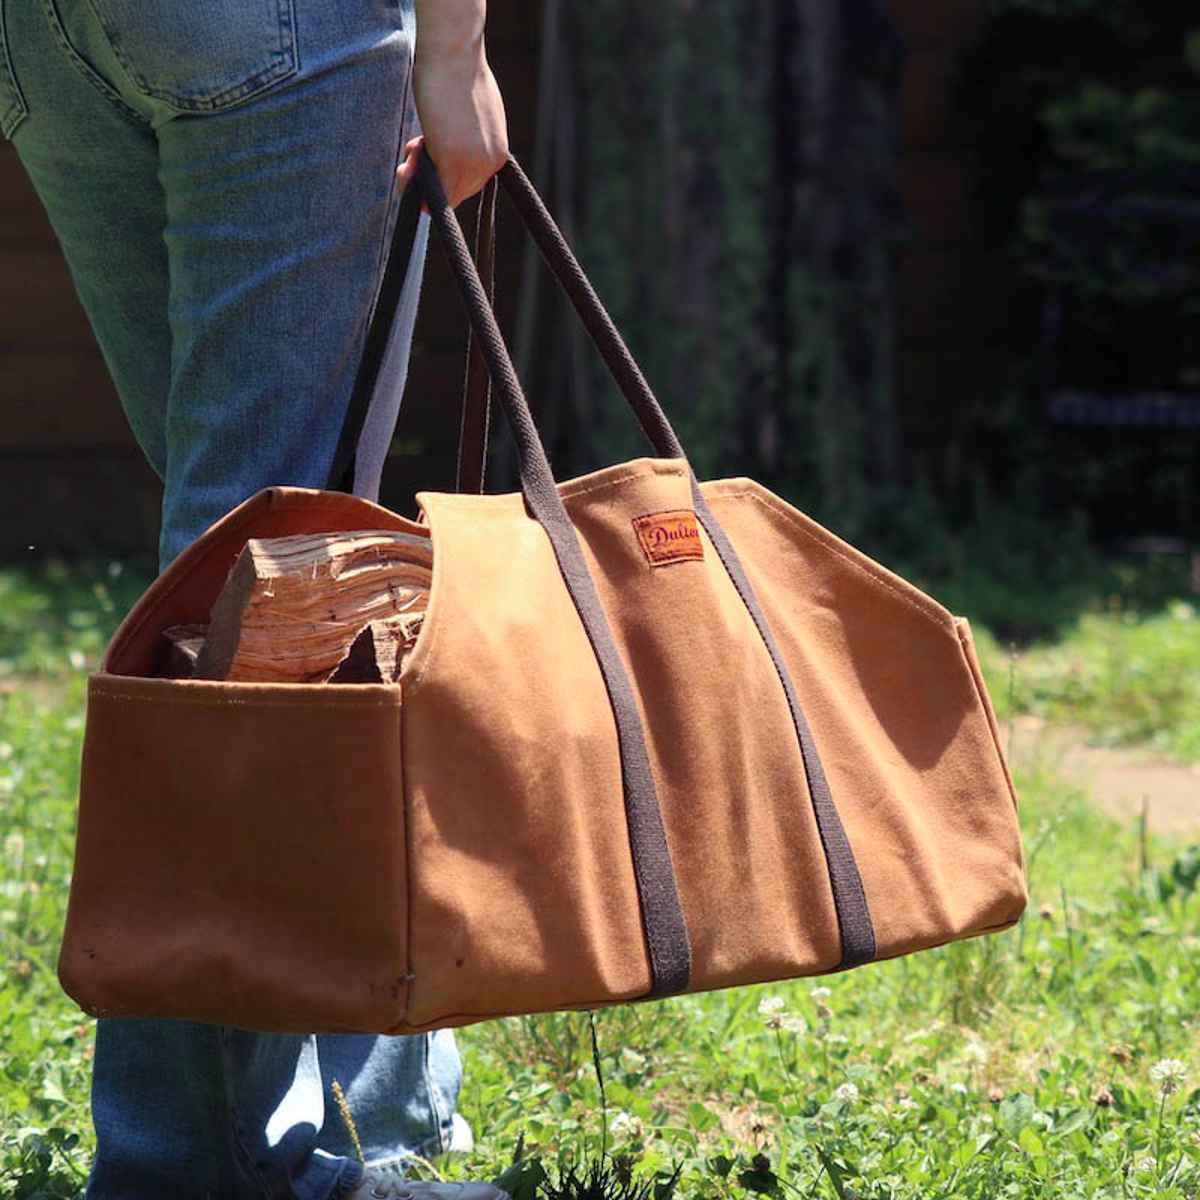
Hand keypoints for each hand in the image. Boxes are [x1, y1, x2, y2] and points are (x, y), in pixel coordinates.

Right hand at [398, 41, 507, 207]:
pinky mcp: (452, 160)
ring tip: (411, 149)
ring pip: (444, 195)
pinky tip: (407, 160)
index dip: (445, 175)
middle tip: (413, 148)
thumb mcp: (470, 113)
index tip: (425, 153)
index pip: (471, 183)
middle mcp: (491, 162)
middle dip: (430, 177)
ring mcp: (473, 163)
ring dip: (418, 179)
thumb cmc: (456, 72)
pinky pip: (433, 192)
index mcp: (498, 151)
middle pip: (458, 192)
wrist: (453, 50)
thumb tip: (448, 148)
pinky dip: (414, 183)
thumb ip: (466, 137)